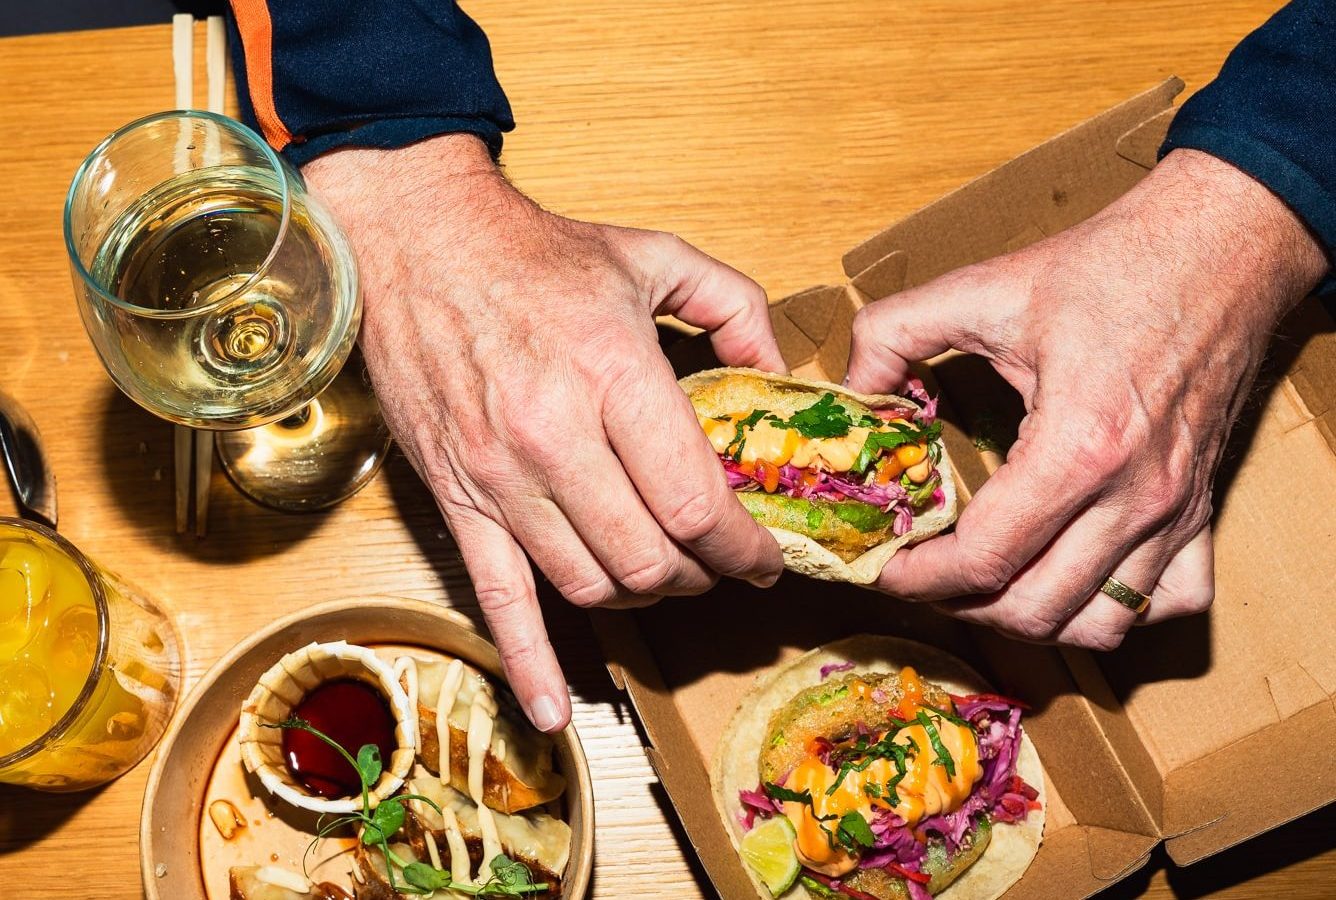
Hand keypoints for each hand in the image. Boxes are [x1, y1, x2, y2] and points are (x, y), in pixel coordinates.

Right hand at [304, 135, 783, 730]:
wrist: (415, 241)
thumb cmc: (534, 252)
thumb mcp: (652, 254)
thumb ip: (733, 305)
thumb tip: (778, 372)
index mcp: (613, 373)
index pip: (696, 502)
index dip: (744, 548)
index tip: (765, 557)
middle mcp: (555, 436)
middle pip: (649, 557)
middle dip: (700, 576)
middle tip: (718, 563)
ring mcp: (500, 477)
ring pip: (588, 584)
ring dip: (640, 598)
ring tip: (663, 577)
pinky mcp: (457, 499)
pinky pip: (495, 599)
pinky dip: (527, 663)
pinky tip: (552, 711)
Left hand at [845, 149, 1325, 648]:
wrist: (1222, 245)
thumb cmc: (1109, 266)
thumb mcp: (982, 288)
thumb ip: (892, 333)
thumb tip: (847, 389)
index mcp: (1078, 445)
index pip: (985, 558)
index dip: (918, 578)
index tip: (882, 567)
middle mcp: (1135, 495)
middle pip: (1034, 610)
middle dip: (960, 606)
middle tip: (919, 575)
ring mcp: (1176, 511)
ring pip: (1100, 625)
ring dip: (1030, 619)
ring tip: (983, 584)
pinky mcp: (1203, 510)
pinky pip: (1167, 602)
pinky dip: (1113, 608)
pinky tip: (1069, 575)